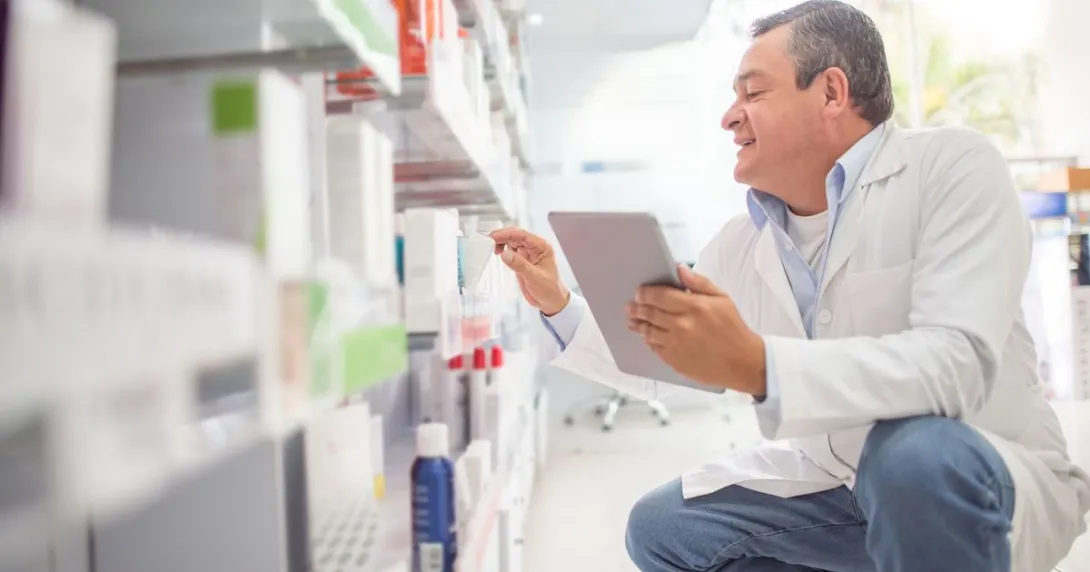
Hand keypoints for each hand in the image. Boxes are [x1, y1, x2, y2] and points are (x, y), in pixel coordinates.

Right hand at [489, 227, 570, 315]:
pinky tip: (497, 252)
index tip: (494, 237)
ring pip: (511, 241)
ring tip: (491, 247)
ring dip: (501, 241)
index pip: (522, 235)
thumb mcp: (535, 278)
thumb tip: (505, 254)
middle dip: (502, 236)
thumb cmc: (549, 289)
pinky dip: (502, 249)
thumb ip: (520, 265)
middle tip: (488, 241)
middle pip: (515, 235)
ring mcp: (527, 253)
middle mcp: (535, 247)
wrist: (550, 301)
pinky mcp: (521, 260)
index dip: (507, 234)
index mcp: (542, 247)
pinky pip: (510, 250)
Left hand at [626, 265, 766, 395]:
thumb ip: (699, 282)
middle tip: (630, 306)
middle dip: (637, 308)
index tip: (639, 292)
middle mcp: (682, 325)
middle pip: (650, 313)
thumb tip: (679, 268)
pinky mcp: (674, 360)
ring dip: (638, 324)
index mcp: (694, 307)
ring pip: (648, 331)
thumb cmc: (733, 329)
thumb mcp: (722, 299)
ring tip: (632, 320)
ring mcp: (676, 344)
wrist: (741, 362)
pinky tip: (646, 336)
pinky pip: (654, 347)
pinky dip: (648, 340)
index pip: (660, 296)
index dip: (645, 293)